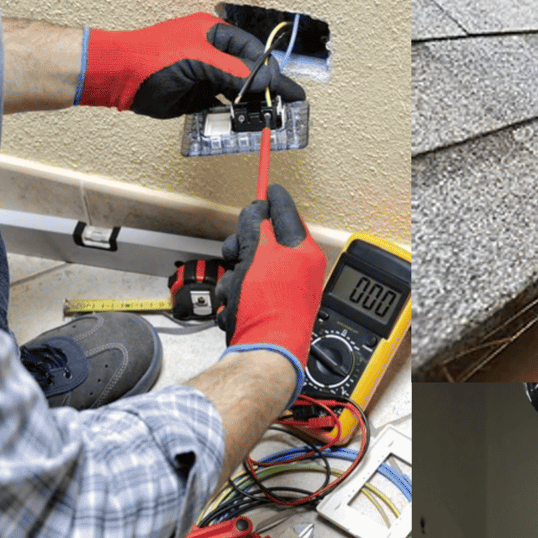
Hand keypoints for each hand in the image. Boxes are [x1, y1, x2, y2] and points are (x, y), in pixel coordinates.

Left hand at [78, 13, 305, 117]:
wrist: (120, 77)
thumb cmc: (153, 58)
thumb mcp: (200, 61)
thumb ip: (237, 72)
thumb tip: (268, 81)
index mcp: (215, 34)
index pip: (254, 52)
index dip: (271, 71)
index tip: (287, 91)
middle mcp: (214, 53)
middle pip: (251, 71)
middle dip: (267, 89)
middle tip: (285, 105)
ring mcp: (208, 74)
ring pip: (241, 90)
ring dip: (253, 104)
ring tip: (269, 117)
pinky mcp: (200, 95)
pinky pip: (226, 105)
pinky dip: (236, 114)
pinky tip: (246, 121)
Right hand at [214, 184, 327, 397]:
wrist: (265, 349)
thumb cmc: (269, 304)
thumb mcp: (259, 253)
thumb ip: (256, 227)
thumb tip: (258, 210)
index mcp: (304, 252)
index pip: (288, 214)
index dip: (274, 200)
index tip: (268, 188)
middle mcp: (298, 269)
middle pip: (263, 240)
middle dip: (241, 247)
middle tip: (235, 254)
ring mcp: (283, 289)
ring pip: (247, 267)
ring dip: (233, 277)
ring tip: (236, 291)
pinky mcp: (267, 307)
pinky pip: (244, 290)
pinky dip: (235, 297)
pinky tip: (236, 308)